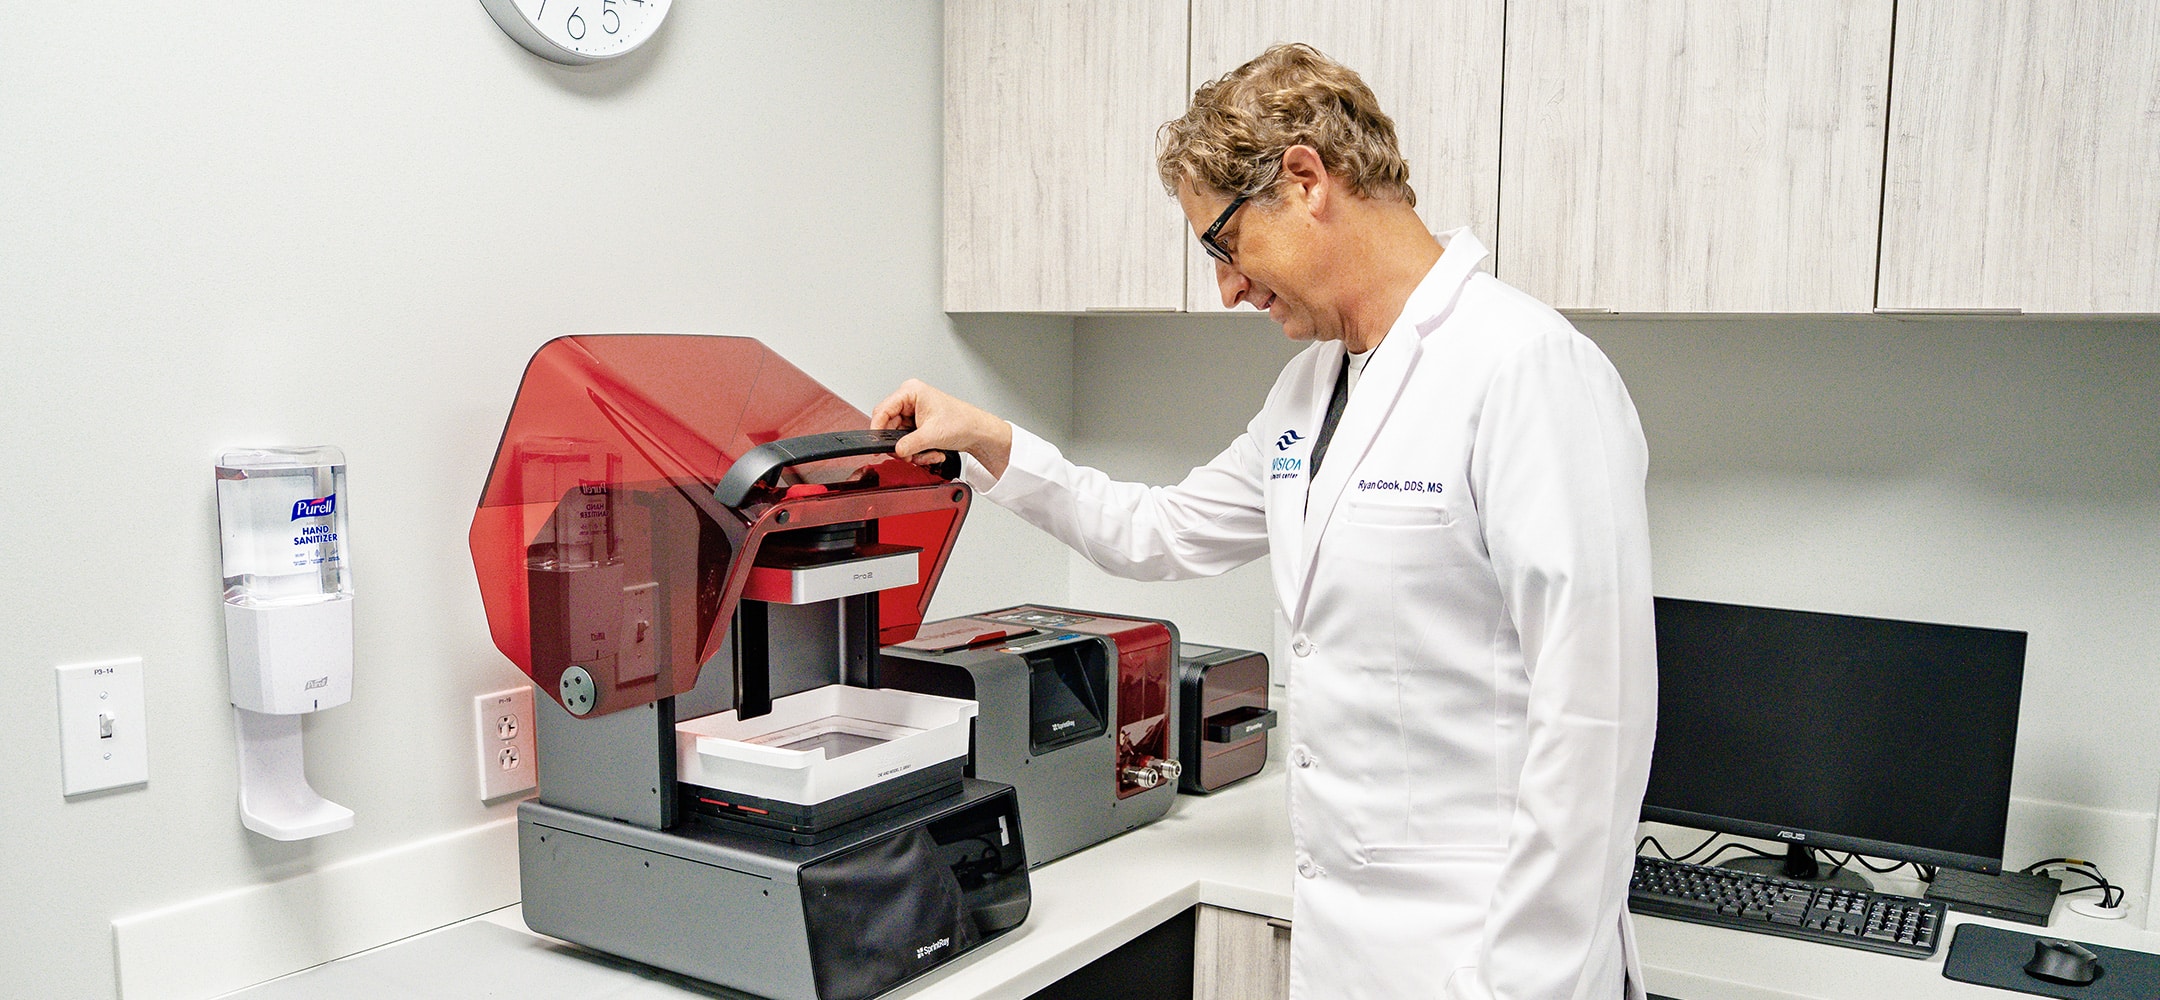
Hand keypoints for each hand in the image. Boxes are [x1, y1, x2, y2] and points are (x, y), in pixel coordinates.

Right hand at [870, 379, 1012, 479]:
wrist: (978, 432)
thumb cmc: (963, 422)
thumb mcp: (932, 435)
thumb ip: (909, 444)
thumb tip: (895, 451)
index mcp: (911, 392)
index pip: (882, 410)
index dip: (877, 430)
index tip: (876, 446)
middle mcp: (910, 400)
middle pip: (889, 427)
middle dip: (901, 446)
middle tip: (910, 455)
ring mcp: (914, 413)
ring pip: (899, 438)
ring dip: (912, 451)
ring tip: (929, 453)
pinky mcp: (918, 425)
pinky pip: (908, 442)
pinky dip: (918, 451)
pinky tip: (932, 452)